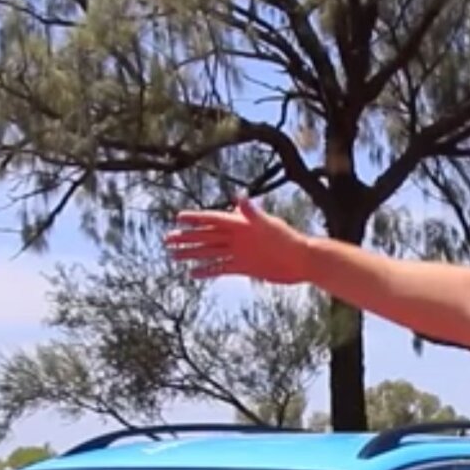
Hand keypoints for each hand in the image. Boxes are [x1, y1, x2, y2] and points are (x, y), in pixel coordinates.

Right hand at [163, 193, 313, 284]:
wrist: (302, 261)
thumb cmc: (288, 239)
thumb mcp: (269, 225)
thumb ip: (252, 212)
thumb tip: (239, 196)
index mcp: (241, 224)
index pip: (213, 219)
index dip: (196, 218)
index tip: (178, 217)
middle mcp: (237, 237)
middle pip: (206, 236)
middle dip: (187, 237)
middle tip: (167, 239)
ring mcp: (239, 252)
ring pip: (210, 252)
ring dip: (192, 254)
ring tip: (173, 255)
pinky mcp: (244, 267)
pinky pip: (221, 268)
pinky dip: (207, 271)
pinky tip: (192, 273)